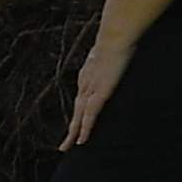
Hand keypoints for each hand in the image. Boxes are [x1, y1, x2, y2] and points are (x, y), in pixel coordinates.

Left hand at [65, 34, 132, 149]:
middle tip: (64, 145)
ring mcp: (91, 88)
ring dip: (74, 132)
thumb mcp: (111, 50)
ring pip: (80, 116)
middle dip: (71, 128)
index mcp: (87, 74)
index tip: (76, 123)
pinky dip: (85, 128)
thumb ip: (111, 57)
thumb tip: (117, 55)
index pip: (81, 98)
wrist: (115, 35)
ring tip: (69, 146)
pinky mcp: (99, 92)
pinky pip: (90, 114)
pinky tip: (82, 139)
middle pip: (76, 110)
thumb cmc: (116, 38)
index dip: (79, 112)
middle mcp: (85, 83)